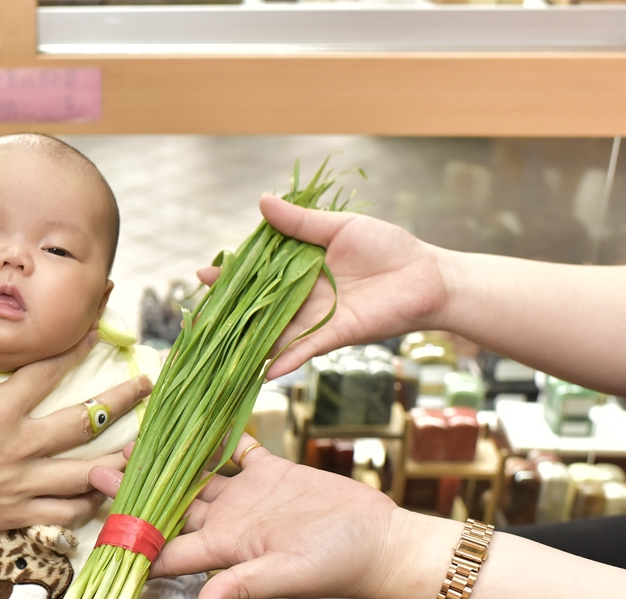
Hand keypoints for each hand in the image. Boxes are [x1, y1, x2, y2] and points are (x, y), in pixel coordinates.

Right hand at [0, 308, 150, 543]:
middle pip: (85, 420)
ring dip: (119, 458)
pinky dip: (89, 503)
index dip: (78, 345)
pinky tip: (103, 492)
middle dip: (123, 400)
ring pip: (87, 472)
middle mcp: (17, 446)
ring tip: (144, 446)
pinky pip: (67, 512)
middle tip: (148, 385)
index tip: (101, 327)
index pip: (49, 370)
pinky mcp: (18, 514)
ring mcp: (21, 483)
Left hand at [91, 435, 400, 598]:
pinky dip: (215, 436)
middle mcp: (226, 523)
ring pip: (194, 475)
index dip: (131, 539)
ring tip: (132, 441)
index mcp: (222, 548)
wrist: (382, 543)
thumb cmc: (338, 566)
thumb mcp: (288, 577)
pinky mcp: (270, 473)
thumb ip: (242, 587)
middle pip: (168, 507)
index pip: (165, 548)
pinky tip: (190, 417)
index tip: (95, 525)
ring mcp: (247, 497)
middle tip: (95, 469)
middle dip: (133, 490)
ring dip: (165, 460)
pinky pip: (234, 451)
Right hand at [197, 195, 448, 378]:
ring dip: (247, 340)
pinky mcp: (335, 335)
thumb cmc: (389, 248)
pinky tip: (262, 370)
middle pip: (258, 307)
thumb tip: (262, 200)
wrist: (428, 276)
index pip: (257, 274)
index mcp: (300, 269)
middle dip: (228, 312)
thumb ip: (300, 222)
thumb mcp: (340, 227)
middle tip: (197, 315)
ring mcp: (316, 318)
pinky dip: (285, 360)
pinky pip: (304, 348)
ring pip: (274, 331)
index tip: (204, 273)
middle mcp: (302, 297)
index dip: (231, 275)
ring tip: (217, 347)